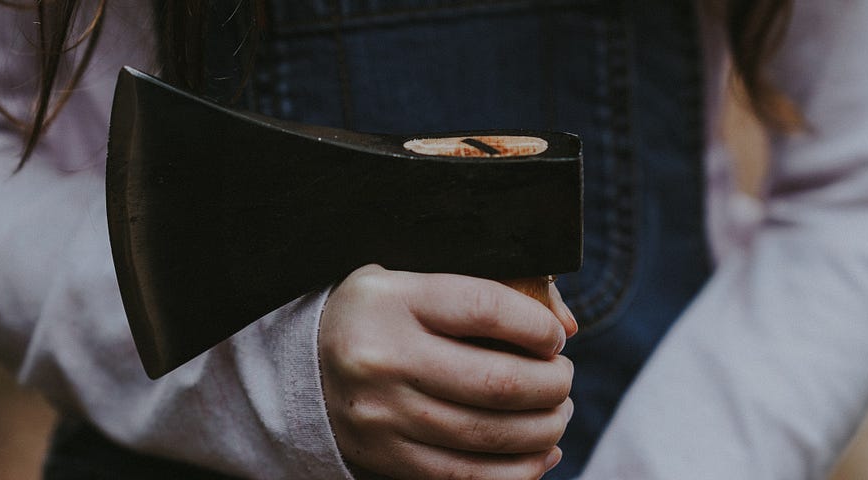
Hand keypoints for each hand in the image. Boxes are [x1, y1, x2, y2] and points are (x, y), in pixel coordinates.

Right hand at [321, 264, 576, 479]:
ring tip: (557, 414)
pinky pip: (466, 478)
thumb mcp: (416, 279)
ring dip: (544, 430)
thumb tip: (565, 326)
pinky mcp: (385, 457)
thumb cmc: (385, 316)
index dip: (537, 328)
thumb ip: (490, 290)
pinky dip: (517, 472)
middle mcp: (381, 357)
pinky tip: (539, 455)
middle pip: (496, 382)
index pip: (485, 309)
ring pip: (488, 435)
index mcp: (391, 299)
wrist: (302, 367)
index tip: (554, 339)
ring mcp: (381, 414)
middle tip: (564, 381)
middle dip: (552, 386)